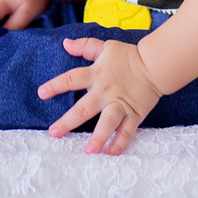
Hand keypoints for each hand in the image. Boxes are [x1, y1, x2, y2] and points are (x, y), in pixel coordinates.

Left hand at [37, 38, 162, 154]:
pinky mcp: (134, 114)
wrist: (155, 65)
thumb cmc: (128, 56)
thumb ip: (85, 46)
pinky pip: (127, 131)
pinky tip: (110, 154)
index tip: (41, 93)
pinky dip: (120, 143)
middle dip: (68, 122)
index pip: (72, 79)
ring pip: (108, 123)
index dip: (56, 85)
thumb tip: (66, 43)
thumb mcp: (105, 47)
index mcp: (97, 74)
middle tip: (54, 133)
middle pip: (85, 108)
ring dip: (98, 137)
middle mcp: (106, 92)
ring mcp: (121, 104)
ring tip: (88, 151)